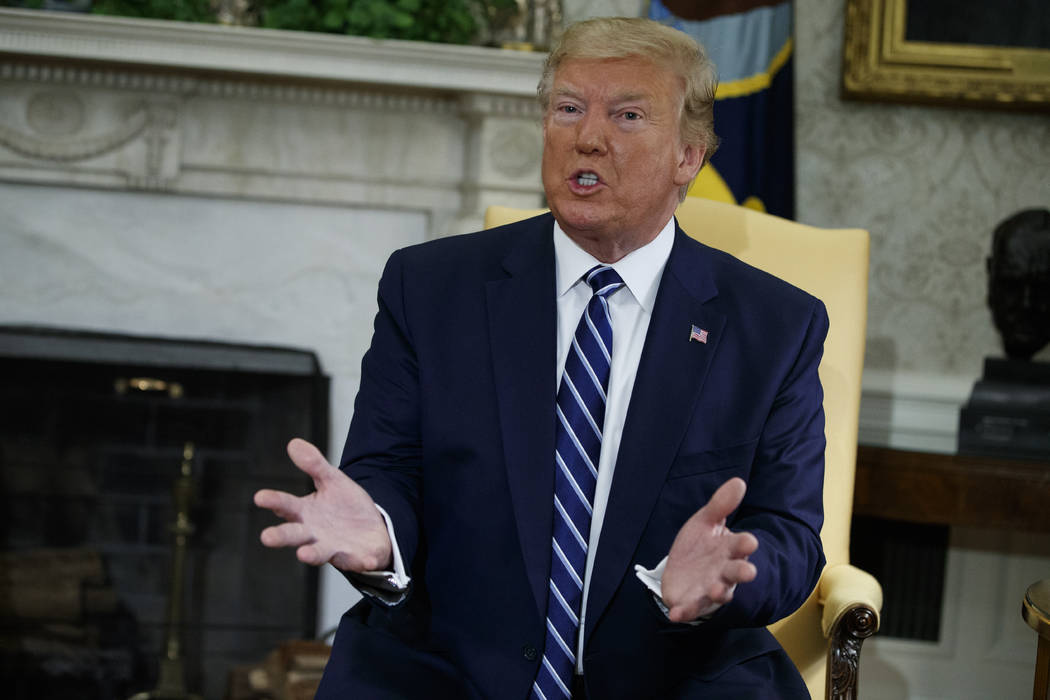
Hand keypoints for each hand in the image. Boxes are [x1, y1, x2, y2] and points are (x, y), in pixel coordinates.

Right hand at [254, 438, 392, 571]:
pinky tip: (368, 561)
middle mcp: (314, 534)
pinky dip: (363, 561)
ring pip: (319, 553)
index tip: (260, 496)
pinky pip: (359, 560)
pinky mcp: (355, 558)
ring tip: (303, 555)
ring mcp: (333, 548)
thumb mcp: (332, 481)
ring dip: (312, 555)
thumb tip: (293, 443)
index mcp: (306, 513)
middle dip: (281, 536)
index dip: (274, 501)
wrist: (371, 529)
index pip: (286, 505)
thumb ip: (314, 465)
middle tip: (266, 537)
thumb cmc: (344, 506)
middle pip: (294, 535)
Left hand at [660, 477, 758, 622]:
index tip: (750, 540)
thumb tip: (739, 481)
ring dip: (718, 593)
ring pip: (718, 592)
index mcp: (728, 550)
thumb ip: (721, 505)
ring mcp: (709, 588)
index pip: (740, 546)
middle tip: (749, 571)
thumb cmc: (700, 545)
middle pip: (735, 572)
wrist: (682, 569)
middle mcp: (723, 571)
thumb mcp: (706, 522)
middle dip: (741, 572)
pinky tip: (675, 614)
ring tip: (718, 592)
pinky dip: (684, 612)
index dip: (745, 544)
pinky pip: (690, 608)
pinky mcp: (691, 601)